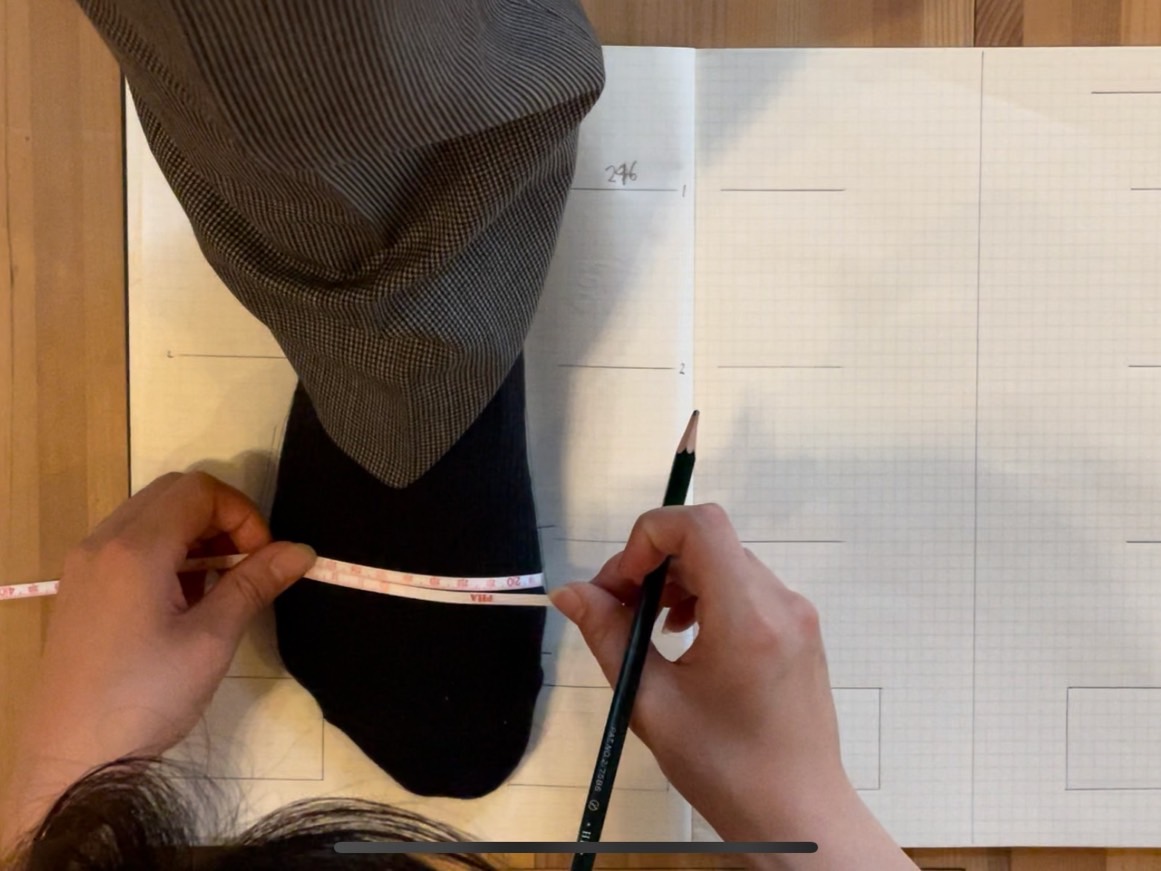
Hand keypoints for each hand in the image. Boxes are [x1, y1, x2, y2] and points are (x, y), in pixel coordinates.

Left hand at [1, 472, 314, 849]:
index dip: (243, 514)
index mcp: (135, 549)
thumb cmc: (146, 697)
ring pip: (149, 515)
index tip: (263, 559)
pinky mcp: (79, 589)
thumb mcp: (212, 640)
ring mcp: (84, 565)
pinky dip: (165, 552)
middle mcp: (102, 543)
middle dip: (220, 518)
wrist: (73, 759)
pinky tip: (183, 600)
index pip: (199, 491)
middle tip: (246, 565)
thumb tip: (302, 550)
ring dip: (193, 534)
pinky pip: (128, 543)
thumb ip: (255, 583)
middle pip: (172, 493)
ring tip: (218, 586)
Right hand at [551, 504, 915, 869]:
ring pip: (725, 561)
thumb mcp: (651, 702)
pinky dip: (706, 595)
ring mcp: (796, 613)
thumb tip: (571, 591)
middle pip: (708, 541)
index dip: (647, 537)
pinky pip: (745, 586)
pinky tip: (685, 637)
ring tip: (650, 629)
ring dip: (677, 579)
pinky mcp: (798, 627)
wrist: (797, 813)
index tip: (620, 584)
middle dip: (652, 562)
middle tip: (617, 608)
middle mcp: (780, 602)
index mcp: (747, 618)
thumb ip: (609, 636)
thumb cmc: (723, 768)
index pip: (699, 526)